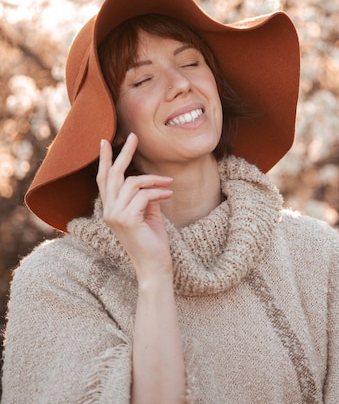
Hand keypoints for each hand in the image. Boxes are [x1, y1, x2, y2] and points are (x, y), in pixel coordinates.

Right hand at [96, 133, 173, 281]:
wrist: (155, 266)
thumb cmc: (152, 241)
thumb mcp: (148, 213)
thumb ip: (144, 196)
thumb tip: (149, 180)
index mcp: (111, 209)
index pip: (104, 179)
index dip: (105, 160)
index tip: (105, 140)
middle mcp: (108, 211)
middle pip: (113, 175)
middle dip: (124, 153)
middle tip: (135, 137)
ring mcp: (115, 215)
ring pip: (132, 183)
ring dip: (154, 180)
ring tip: (168, 184)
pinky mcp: (126, 219)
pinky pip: (144, 195)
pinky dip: (158, 192)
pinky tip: (169, 195)